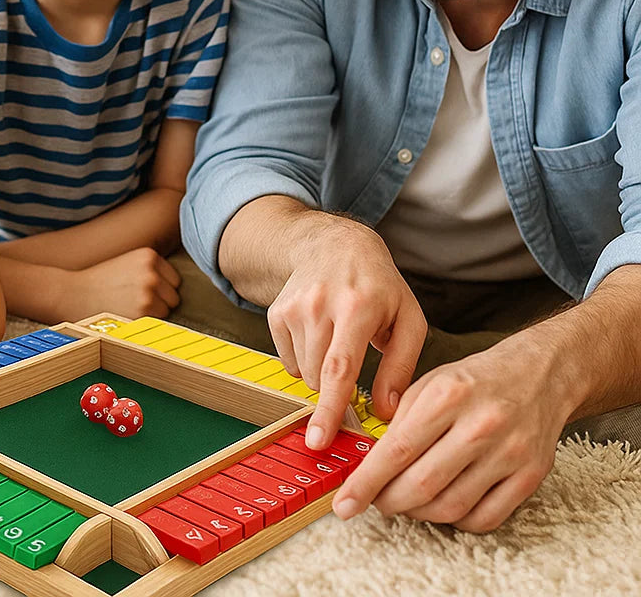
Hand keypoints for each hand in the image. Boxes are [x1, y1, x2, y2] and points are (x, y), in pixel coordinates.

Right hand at [71, 247, 181, 319]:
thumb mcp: (128, 263)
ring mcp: (148, 293)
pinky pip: (156, 324)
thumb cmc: (100, 282)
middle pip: (174, 297)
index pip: (174, 280)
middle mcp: (151, 273)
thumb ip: (153, 270)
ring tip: (127, 308)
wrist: (72, 294)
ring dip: (153, 315)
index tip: (139, 291)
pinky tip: (126, 316)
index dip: (159, 289)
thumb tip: (178, 289)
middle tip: (132, 301)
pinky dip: (145, 324)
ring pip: (166, 312)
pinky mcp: (142, 313)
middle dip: (159, 302)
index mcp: (149, 256)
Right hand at [266, 218, 425, 447]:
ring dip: (323, 373)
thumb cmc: (379, 287)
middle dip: (338, 389)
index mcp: (359, 307)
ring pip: (304, 373)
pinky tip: (320, 334)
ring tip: (339, 342)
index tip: (318, 441)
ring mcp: (294, 307)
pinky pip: (289, 362)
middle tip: (355, 367)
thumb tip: (387, 414)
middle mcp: (321, 304)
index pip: (340, 366)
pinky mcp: (277, 312)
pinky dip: (306, 360)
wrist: (336, 244)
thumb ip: (402, 368)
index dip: (329, 408)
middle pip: (320, 377)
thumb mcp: (408, 320)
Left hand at [333, 336, 563, 530]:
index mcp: (447, 395)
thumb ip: (399, 421)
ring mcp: (509, 453)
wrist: (539, 375)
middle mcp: (480, 425)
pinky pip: (484, 518)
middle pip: (422, 484)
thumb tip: (368, 463)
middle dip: (389, 501)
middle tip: (374, 502)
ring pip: (451, 507)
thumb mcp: (429, 383)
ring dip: (418, 513)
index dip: (366, 481)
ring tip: (405, 502)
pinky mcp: (530, 476)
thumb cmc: (475, 380)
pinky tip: (442, 506)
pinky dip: (456, 521)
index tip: (345, 502)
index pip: (397, 449)